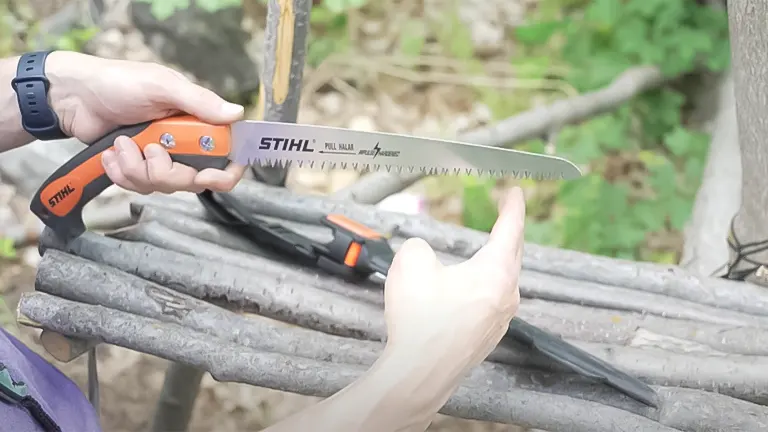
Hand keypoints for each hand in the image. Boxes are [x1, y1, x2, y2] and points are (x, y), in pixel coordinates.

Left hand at [45, 51, 246, 193]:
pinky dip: (121, 173)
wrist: (74, 96)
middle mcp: (185, 143)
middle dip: (166, 172)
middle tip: (148, 149)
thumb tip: (237, 113)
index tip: (203, 175)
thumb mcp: (162, 86)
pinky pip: (139, 187)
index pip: (229, 156)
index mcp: (198, 122)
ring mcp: (161, 158)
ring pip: (163, 187)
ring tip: (120, 145)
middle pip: (193, 180)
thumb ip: (199, 102)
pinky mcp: (138, 168)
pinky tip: (111, 155)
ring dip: (137, 170)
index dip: (225, 173)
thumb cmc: (119, 82)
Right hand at [383, 187, 524, 368]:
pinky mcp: (487, 336)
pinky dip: (484, 286)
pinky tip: (468, 288)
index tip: (515, 193)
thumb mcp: (411, 263)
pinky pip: (491, 300)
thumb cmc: (419, 320)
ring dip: (496, 261)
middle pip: (512, 254)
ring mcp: (499, 319)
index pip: (510, 230)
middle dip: (509, 232)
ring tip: (487, 249)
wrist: (418, 372)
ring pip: (503, 279)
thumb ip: (420, 246)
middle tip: (506, 215)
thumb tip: (424, 253)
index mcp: (494, 272)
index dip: (512, 207)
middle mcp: (505, 295)